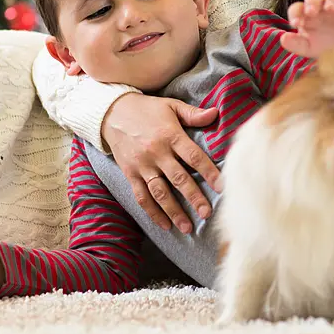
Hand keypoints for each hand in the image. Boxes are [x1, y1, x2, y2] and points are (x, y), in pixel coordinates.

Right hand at [102, 94, 220, 233]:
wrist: (112, 112)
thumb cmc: (147, 109)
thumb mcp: (171, 105)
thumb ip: (193, 114)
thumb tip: (216, 113)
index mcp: (170, 135)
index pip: (194, 157)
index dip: (209, 172)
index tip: (222, 187)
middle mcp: (157, 152)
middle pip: (179, 179)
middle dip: (194, 198)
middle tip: (206, 214)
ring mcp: (142, 165)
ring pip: (160, 192)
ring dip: (174, 211)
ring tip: (187, 227)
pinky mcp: (130, 174)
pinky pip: (141, 196)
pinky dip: (152, 212)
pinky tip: (164, 225)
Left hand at [280, 0, 333, 58]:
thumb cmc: (323, 46)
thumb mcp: (307, 48)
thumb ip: (295, 43)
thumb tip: (283, 38)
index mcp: (306, 15)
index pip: (297, 8)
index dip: (295, 13)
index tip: (295, 23)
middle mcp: (321, 8)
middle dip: (312, 2)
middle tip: (311, 12)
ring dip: (333, 0)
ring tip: (330, 9)